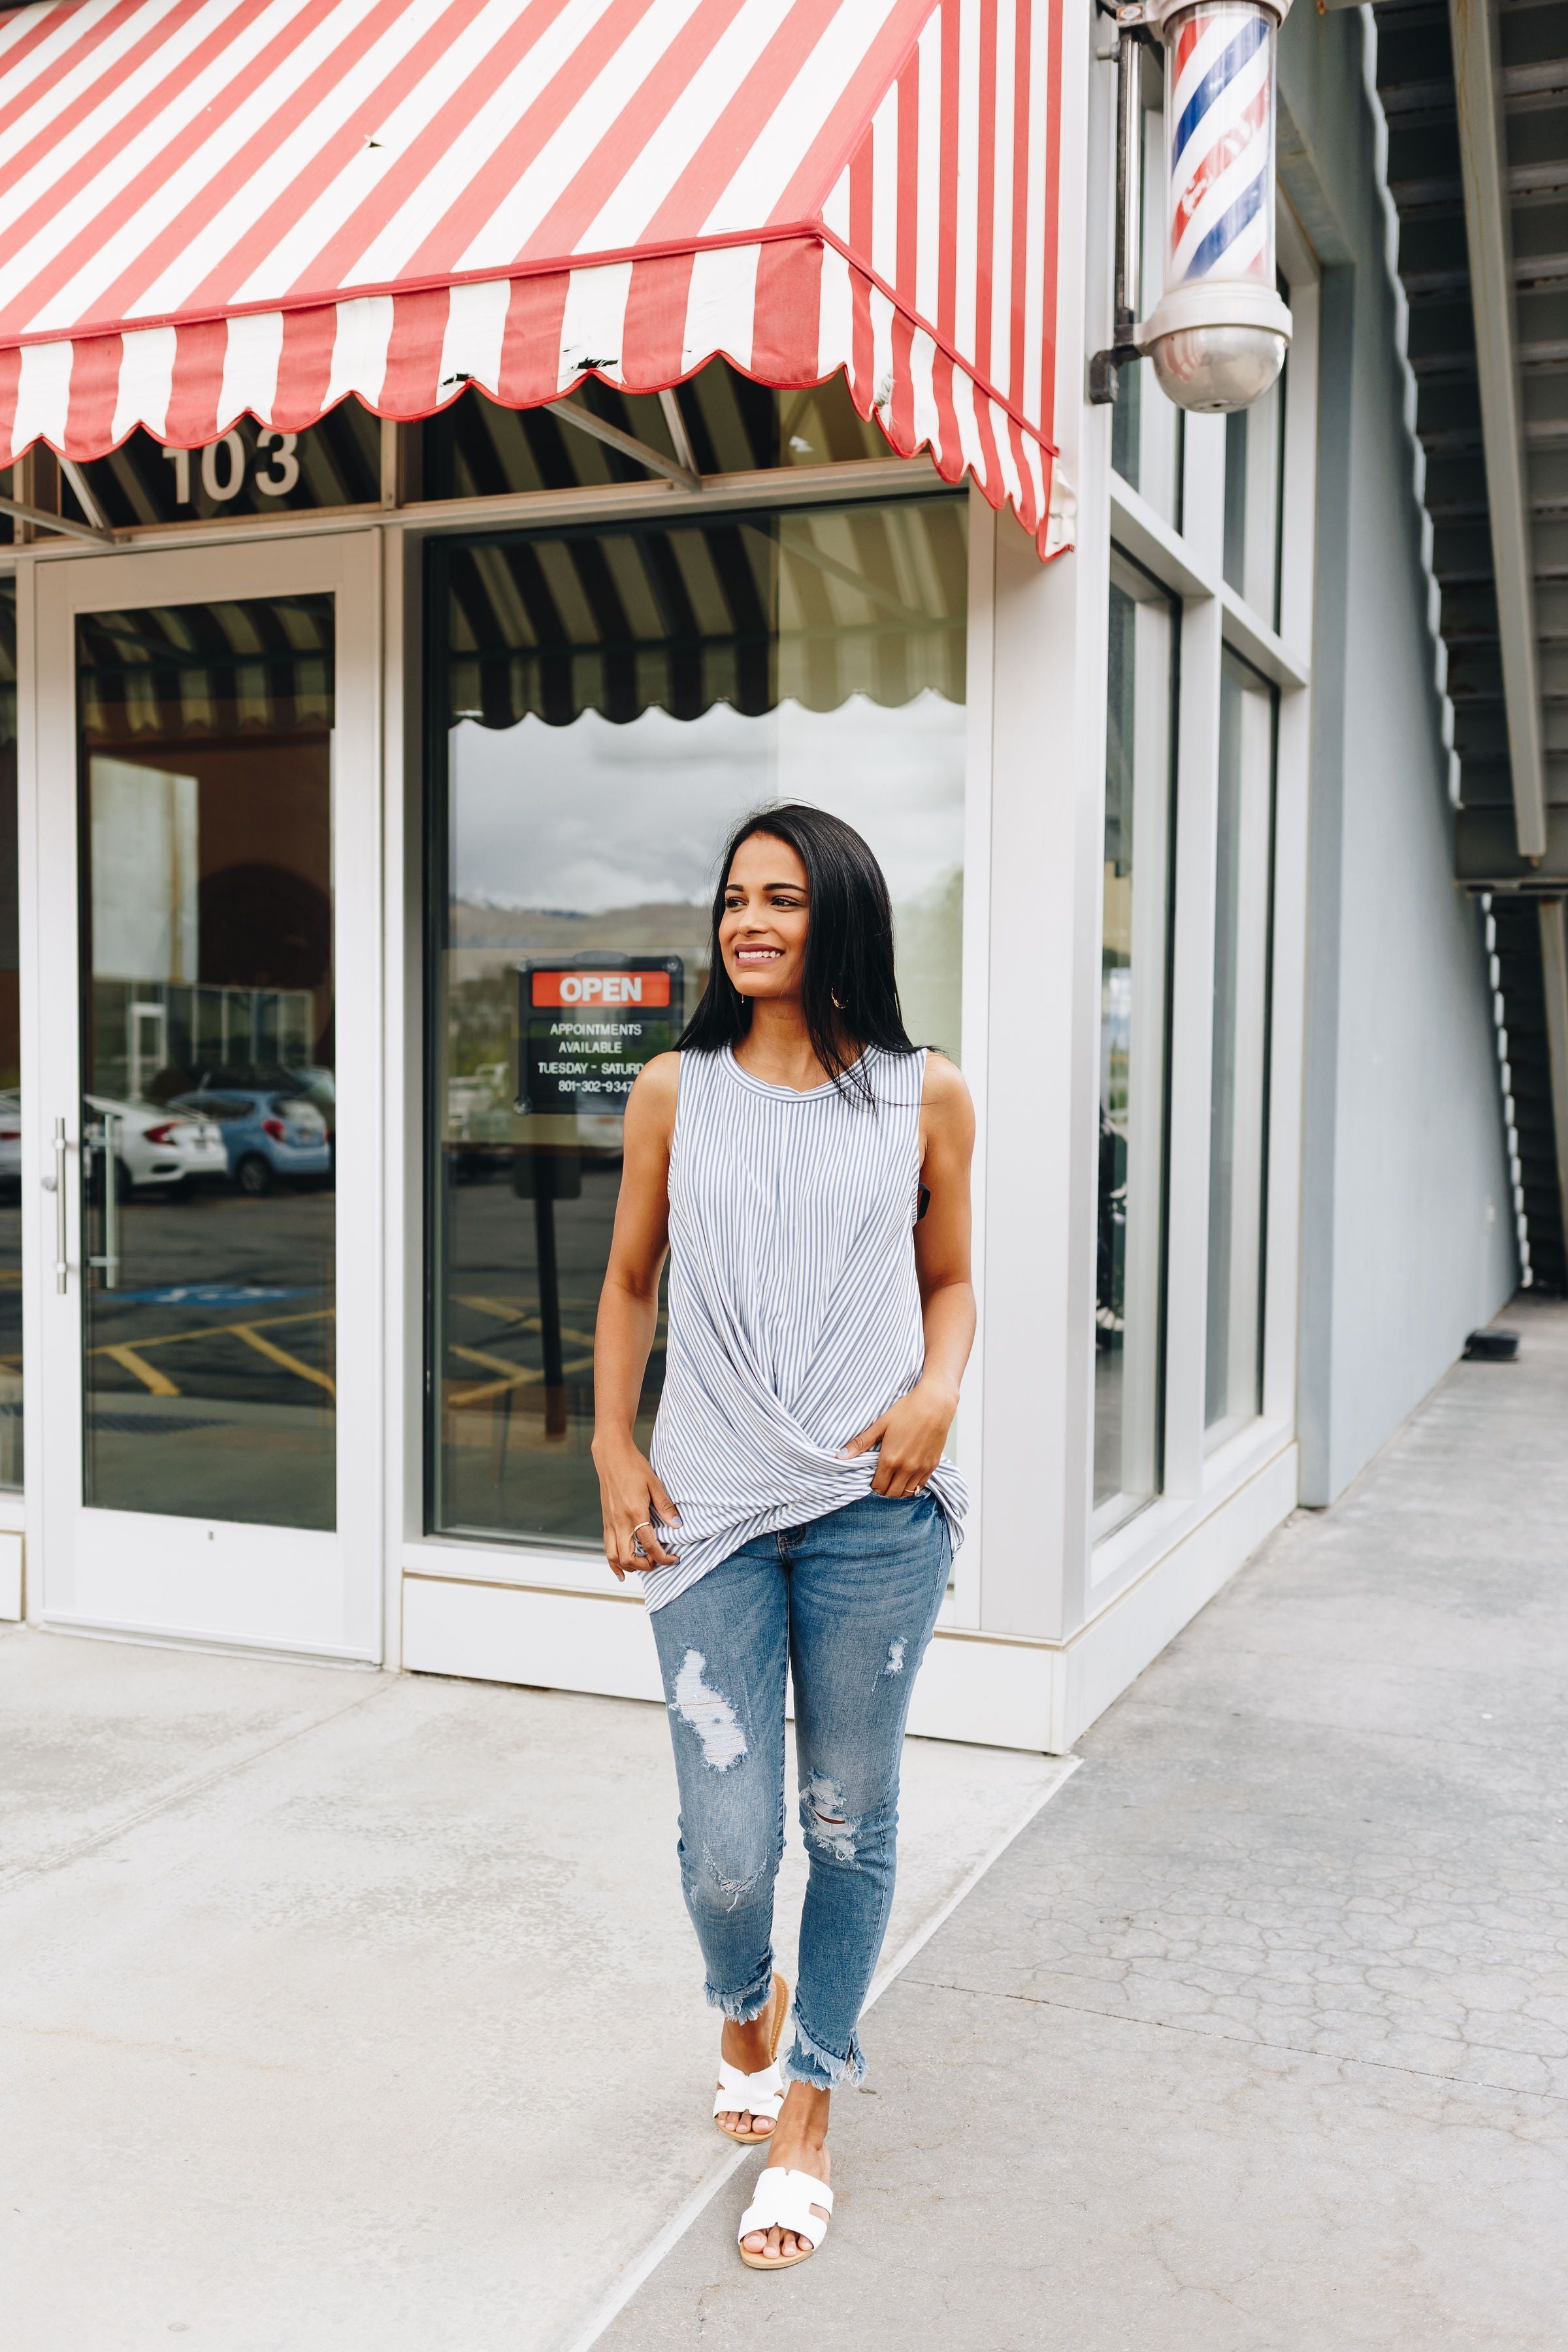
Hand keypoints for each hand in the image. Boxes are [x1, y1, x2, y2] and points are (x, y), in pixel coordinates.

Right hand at [592, 1437, 681, 1580]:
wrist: (611, 1455)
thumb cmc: (634, 1467)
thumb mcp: (655, 1484)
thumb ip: (665, 1507)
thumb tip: (678, 1525)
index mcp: (634, 1513)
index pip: (649, 1545)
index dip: (663, 1557)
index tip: (674, 1559)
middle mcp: (619, 1521)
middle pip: (627, 1558)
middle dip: (644, 1566)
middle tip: (658, 1563)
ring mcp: (609, 1522)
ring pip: (613, 1556)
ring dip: (627, 1567)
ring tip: (642, 1568)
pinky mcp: (605, 1521)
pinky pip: (606, 1547)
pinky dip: (613, 1561)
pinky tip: (620, 1568)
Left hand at [841, 1380, 957, 1496]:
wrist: (935, 1404)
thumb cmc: (907, 1410)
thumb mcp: (880, 1425)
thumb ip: (861, 1443)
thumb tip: (840, 1456)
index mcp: (890, 1459)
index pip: (878, 1487)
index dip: (872, 1487)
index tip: (870, 1482)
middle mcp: (906, 1468)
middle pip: (892, 1494)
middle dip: (884, 1492)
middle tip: (881, 1484)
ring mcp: (921, 1468)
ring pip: (907, 1493)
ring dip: (898, 1492)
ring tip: (893, 1483)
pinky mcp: (933, 1466)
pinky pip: (921, 1486)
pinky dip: (912, 1487)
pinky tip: (907, 1479)